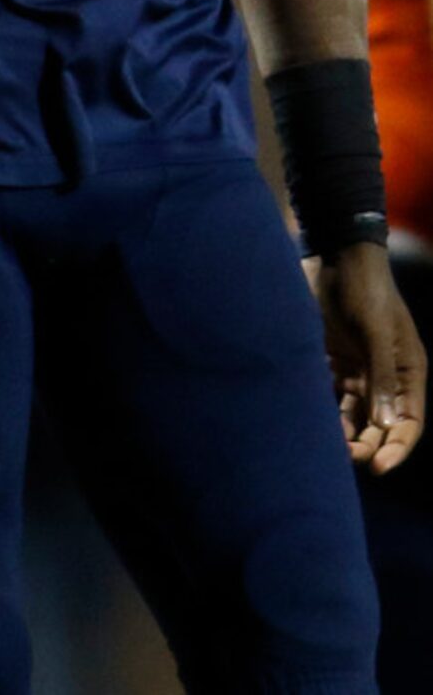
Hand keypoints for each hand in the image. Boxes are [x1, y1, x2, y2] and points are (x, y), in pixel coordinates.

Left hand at [312, 242, 426, 474]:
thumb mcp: (375, 331)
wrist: (334, 255)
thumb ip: (381, 376)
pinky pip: (332, 394)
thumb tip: (385, 424)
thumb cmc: (364, 290)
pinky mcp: (334, 358)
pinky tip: (314, 421)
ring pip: (355, 413)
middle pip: (381, 423)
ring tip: (330, 447)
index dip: (397, 447)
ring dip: (346, 432)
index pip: (409, 422)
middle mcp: (386, 374)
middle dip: (368, 444)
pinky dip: (326, 409)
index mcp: (409, 371)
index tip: (379, 468)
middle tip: (347, 459)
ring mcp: (360, 367)